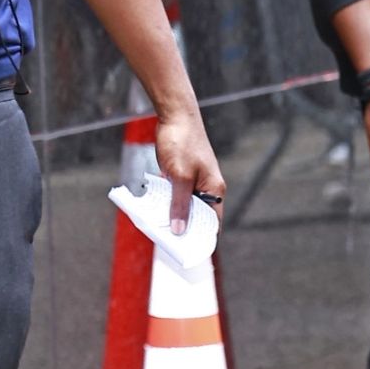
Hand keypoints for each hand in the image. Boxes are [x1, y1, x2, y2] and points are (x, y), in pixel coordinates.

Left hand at [154, 103, 224, 235]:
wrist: (176, 116)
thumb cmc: (182, 142)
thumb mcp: (179, 177)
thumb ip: (179, 205)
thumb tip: (179, 229)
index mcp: (214, 190)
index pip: (212, 223)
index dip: (203, 238)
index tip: (190, 252)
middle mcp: (208, 188)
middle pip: (198, 217)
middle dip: (185, 230)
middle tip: (169, 244)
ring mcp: (195, 182)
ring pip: (186, 207)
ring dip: (174, 217)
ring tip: (159, 230)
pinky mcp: (182, 176)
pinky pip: (176, 196)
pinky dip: (167, 204)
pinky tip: (155, 211)